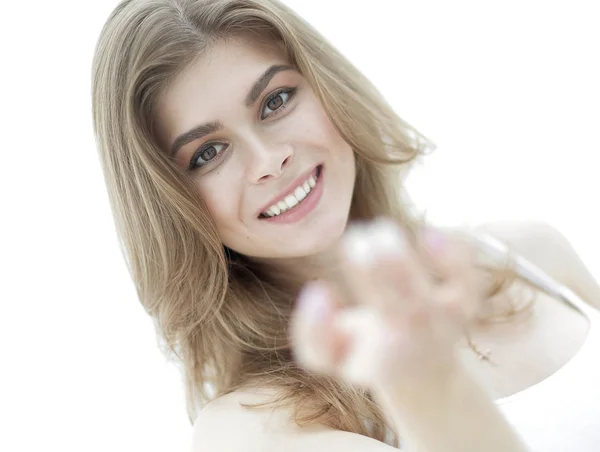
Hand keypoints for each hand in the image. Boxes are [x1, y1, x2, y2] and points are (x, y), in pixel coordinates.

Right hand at [289, 217, 480, 389]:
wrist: (426, 371)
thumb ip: (313, 333)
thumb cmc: (371, 355)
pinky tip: (427, 234)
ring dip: (403, 261)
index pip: (346, 346)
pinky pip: (466, 282)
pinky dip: (453, 259)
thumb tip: (318, 292)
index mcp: (375, 357)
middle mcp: (411, 339)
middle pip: (401, 310)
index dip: (322, 322)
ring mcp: (442, 319)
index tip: (320, 290)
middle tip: (354, 239)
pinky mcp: (463, 302)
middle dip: (376, 271)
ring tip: (378, 232)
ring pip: (427, 295)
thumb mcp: (334, 357)